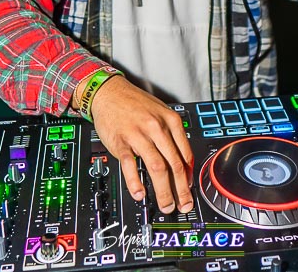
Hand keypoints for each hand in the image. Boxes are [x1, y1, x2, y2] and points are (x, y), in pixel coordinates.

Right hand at [88, 76, 193, 213]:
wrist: (109, 92)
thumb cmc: (134, 103)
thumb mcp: (160, 112)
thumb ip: (172, 135)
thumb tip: (181, 161)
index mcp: (170, 120)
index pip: (185, 154)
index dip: (189, 176)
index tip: (189, 189)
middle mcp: (157, 127)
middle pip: (174, 164)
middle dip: (181, 190)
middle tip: (183, 205)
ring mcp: (139, 135)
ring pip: (157, 168)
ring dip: (163, 191)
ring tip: (166, 205)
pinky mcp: (121, 142)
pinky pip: (130, 165)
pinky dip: (136, 182)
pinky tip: (140, 194)